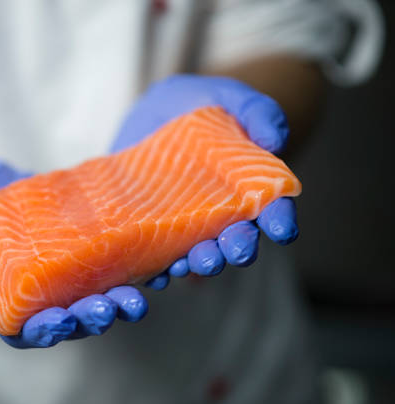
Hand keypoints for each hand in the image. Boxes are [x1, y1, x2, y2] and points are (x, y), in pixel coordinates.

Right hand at [0, 159, 147, 348]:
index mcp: (7, 304)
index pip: (28, 331)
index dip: (48, 331)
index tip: (63, 320)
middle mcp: (41, 294)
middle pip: (70, 317)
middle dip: (93, 316)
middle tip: (113, 306)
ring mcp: (64, 271)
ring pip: (95, 294)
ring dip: (118, 299)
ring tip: (138, 294)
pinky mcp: (83, 244)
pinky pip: (109, 260)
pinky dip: (133, 265)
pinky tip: (154, 261)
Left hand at [110, 75, 298, 289]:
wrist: (161, 112)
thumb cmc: (207, 104)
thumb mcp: (233, 98)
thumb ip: (258, 112)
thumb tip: (273, 141)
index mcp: (249, 189)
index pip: (272, 210)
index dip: (280, 219)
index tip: (283, 228)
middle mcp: (221, 216)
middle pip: (234, 240)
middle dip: (236, 248)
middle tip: (233, 251)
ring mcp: (186, 225)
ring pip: (197, 254)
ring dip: (197, 263)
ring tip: (191, 264)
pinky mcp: (152, 228)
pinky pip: (156, 256)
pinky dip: (155, 269)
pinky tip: (153, 274)